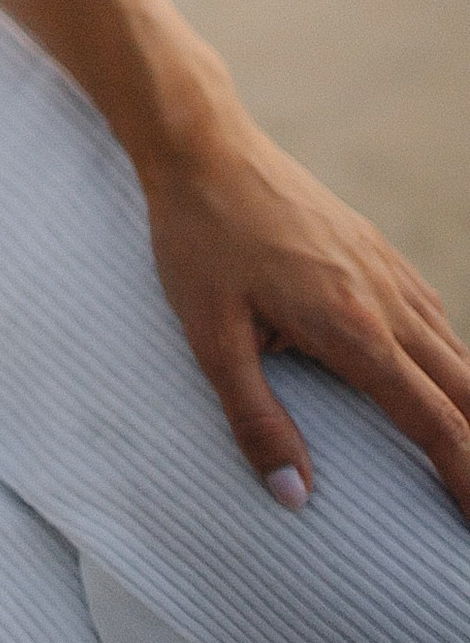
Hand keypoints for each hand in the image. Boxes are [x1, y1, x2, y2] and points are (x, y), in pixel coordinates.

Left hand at [140, 110, 469, 518]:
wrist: (203, 145)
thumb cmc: (200, 241)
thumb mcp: (210, 337)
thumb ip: (255, 419)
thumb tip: (295, 497)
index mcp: (354, 330)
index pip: (434, 422)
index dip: (466, 479)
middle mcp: (387, 301)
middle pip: (465, 390)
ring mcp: (386, 269)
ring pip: (456, 351)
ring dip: (469, 405)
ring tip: (467, 451)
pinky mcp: (375, 248)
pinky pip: (433, 314)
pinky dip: (452, 358)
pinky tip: (442, 375)